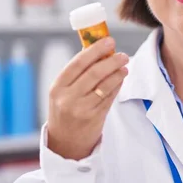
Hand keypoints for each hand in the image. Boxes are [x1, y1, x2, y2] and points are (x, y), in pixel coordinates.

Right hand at [47, 37, 128, 159]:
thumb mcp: (63, 91)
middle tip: (122, 54)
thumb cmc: (65, 109)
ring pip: (105, 85)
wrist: (65, 142)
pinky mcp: (95, 118)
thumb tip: (96, 48)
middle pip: (94, 73)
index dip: (95, 50)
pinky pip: (110, 97)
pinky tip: (121, 78)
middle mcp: (67, 98)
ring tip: (124, 65)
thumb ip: (77, 72)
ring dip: (118, 73)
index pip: (77, 63)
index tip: (108, 41)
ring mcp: (81, 109)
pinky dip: (117, 85)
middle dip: (111, 60)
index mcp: (57, 87)